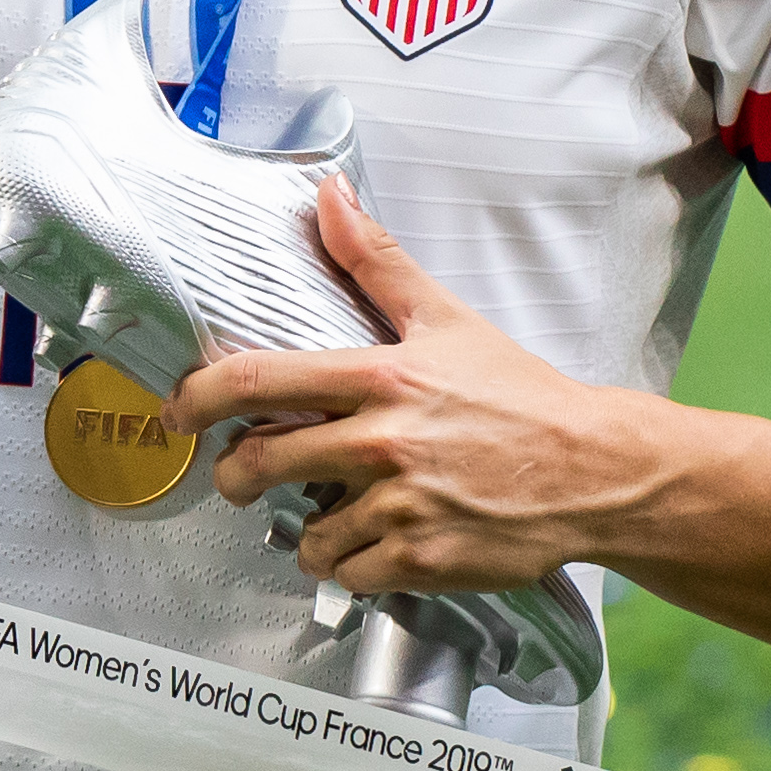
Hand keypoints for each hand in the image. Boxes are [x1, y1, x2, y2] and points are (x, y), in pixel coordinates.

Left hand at [158, 180, 669, 602]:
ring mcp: (400, 506)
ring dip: (306, 528)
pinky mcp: (421, 560)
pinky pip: (347, 574)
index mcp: (380, 379)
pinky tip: (375, 543)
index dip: (197, 398)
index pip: (257, 381)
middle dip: (234, 475)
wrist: (593, 470)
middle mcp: (381, 443)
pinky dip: (351, 566)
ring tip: (333, 512)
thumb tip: (329, 196)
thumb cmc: (522, 397)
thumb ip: (376, 262)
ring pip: (303, 533)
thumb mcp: (445, 319)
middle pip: (258, 464)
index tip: (178, 412)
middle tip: (240, 476)